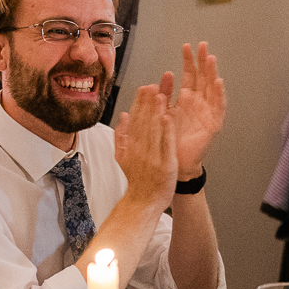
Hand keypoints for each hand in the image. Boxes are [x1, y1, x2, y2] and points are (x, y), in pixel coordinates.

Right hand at [114, 81, 177, 206]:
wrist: (142, 203)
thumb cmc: (136, 181)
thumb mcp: (122, 157)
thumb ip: (121, 136)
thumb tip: (123, 115)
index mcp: (131, 146)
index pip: (135, 120)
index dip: (139, 103)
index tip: (143, 88)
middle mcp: (140, 149)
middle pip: (144, 122)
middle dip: (147, 102)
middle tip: (151, 85)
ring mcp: (152, 157)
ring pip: (154, 130)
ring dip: (157, 111)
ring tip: (160, 94)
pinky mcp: (165, 165)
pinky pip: (166, 144)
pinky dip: (166, 130)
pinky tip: (168, 117)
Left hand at [172, 43, 225, 179]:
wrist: (175, 162)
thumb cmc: (170, 138)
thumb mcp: (163, 113)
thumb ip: (163, 96)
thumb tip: (162, 76)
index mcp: (186, 98)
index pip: (189, 75)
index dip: (189, 61)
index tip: (186, 46)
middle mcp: (199, 103)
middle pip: (203, 77)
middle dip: (203, 61)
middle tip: (203, 46)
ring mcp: (207, 112)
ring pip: (212, 88)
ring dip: (212, 73)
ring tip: (211, 58)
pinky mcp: (213, 124)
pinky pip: (218, 107)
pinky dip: (219, 94)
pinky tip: (218, 82)